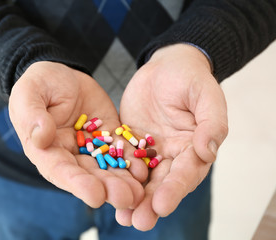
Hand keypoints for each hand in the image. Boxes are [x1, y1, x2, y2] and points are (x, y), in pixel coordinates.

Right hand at [8, 62, 143, 208]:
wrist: (61, 75)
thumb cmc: (39, 84)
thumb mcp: (29, 94)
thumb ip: (31, 115)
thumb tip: (41, 137)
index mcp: (47, 150)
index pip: (61, 171)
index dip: (77, 184)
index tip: (95, 195)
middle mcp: (70, 155)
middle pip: (89, 176)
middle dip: (107, 188)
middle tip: (126, 198)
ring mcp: (92, 146)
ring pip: (108, 167)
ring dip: (123, 181)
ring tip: (140, 192)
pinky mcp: (109, 135)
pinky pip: (122, 149)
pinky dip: (132, 160)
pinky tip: (143, 169)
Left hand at [116, 44, 227, 229]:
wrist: (164, 67)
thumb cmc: (189, 78)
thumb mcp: (205, 95)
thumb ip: (211, 122)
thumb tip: (207, 152)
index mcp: (193, 148)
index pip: (186, 173)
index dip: (175, 189)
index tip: (162, 205)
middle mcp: (172, 155)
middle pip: (163, 183)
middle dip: (151, 203)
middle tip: (139, 222)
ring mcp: (150, 151)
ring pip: (142, 179)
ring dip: (132, 198)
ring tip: (122, 217)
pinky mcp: (130, 143)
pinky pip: (122, 161)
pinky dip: (116, 177)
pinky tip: (105, 190)